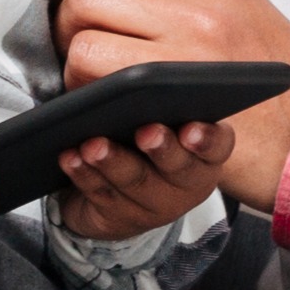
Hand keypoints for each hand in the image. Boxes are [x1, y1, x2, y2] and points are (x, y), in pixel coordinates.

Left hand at [53, 0, 289, 199]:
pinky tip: (99, 107)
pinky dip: (83, 94)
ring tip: (87, 82)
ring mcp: (185, 49)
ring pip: (83, 36)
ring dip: (70, 61)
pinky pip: (96, 80)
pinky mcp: (172, 97)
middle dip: (63, 19)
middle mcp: (197, 3)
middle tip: (72, 46)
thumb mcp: (236, 11)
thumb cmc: (275, 83)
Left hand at [54, 108, 235, 239]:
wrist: (121, 190)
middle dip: (161, 149)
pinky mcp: (122, 218)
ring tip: (93, 145)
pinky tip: (71, 158)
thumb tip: (134, 71)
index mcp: (204, 149)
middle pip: (179, 168)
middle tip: (145, 132)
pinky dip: (84, 175)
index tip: (190, 129)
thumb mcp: (159, 117)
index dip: (207, 139)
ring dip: (113, 162)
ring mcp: (156, 204)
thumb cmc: (141, 136)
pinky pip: (102, 195)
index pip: (218, 144)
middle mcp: (188, 180)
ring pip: (136, 182)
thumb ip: (157, 99)